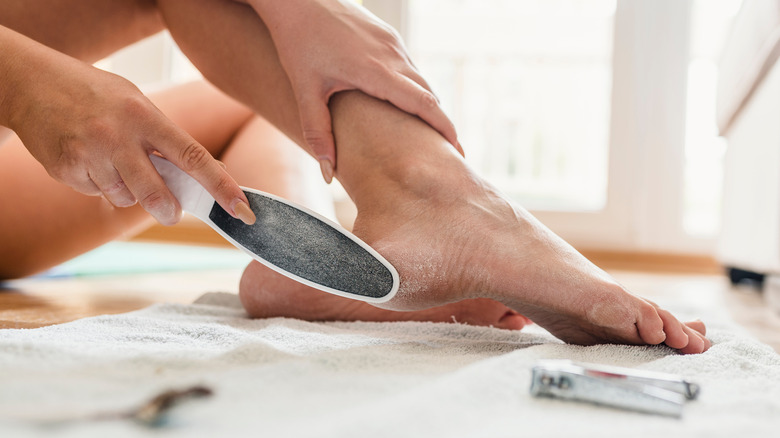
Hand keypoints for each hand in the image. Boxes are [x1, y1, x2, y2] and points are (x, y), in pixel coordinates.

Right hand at [2, 30, 254, 224]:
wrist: (31, 83)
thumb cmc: (95, 94)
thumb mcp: (136, 103)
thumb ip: (165, 139)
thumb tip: (201, 175)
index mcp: (145, 116)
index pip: (193, 156)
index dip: (221, 186)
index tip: (242, 208)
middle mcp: (118, 136)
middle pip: (156, 192)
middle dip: (168, 209)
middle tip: (172, 213)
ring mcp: (90, 155)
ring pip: (124, 197)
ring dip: (127, 190)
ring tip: (110, 159)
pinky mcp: (66, 170)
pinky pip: (97, 193)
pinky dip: (100, 184)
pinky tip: (87, 159)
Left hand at [248, 0, 461, 182]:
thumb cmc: (298, 42)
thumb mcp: (305, 91)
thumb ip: (318, 133)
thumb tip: (328, 173)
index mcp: (375, 71)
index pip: (424, 103)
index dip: (444, 127)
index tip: (456, 149)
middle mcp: (391, 55)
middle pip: (430, 94)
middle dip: (441, 122)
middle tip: (448, 150)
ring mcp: (392, 42)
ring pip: (421, 79)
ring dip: (428, 105)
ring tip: (429, 132)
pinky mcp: (388, 35)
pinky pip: (410, 66)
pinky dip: (415, 87)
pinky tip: (406, 104)